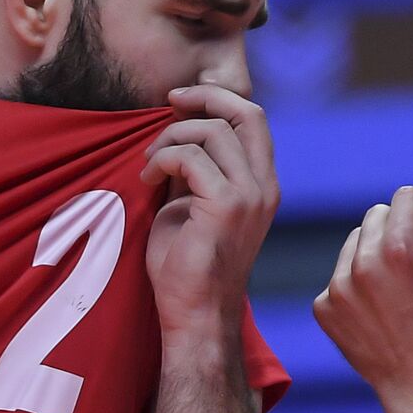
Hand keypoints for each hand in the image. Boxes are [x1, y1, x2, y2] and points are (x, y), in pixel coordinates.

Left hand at [142, 85, 279, 335]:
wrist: (195, 315)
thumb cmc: (187, 266)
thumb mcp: (191, 204)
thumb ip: (194, 168)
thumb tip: (176, 131)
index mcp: (262, 185)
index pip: (253, 120)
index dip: (218, 99)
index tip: (180, 101)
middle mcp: (265, 186)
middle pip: (247, 112)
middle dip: (205, 97)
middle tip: (170, 101)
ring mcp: (250, 196)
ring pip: (213, 131)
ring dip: (171, 137)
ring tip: (149, 162)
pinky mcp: (227, 206)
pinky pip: (192, 158)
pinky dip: (163, 158)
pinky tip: (147, 178)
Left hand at [314, 180, 412, 407]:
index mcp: (400, 248)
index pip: (406, 195)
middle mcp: (362, 263)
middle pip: (377, 213)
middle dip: (398, 228)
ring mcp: (337, 286)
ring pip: (355, 241)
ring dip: (375, 251)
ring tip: (397, 283)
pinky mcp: (323, 306)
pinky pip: (339, 273)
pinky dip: (357, 281)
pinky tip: (379, 304)